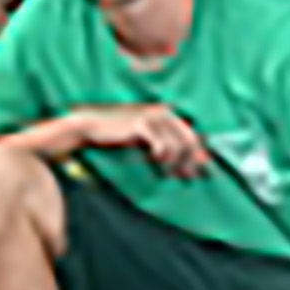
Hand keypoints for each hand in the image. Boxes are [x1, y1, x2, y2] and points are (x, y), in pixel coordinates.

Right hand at [77, 106, 208, 175]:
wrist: (94, 127)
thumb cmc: (120, 135)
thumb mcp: (148, 142)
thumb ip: (170, 150)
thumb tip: (194, 162)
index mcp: (169, 114)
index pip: (192, 136)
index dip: (195, 156)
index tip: (193, 174)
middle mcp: (165, 112)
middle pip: (189, 141)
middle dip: (187, 162)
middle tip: (182, 177)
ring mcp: (154, 117)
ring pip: (176, 145)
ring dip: (172, 162)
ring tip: (163, 170)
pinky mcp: (142, 124)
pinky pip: (160, 145)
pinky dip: (158, 156)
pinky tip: (151, 158)